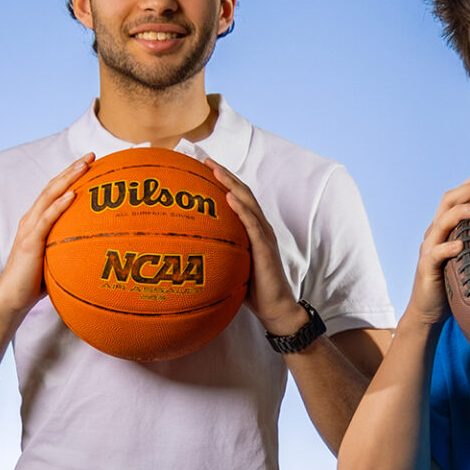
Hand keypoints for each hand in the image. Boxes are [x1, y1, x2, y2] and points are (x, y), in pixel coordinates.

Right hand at [0, 155, 94, 316]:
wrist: (11, 299)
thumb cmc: (34, 283)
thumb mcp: (55, 260)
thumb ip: (68, 248)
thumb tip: (93, 248)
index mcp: (37, 222)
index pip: (55, 193)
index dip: (71, 176)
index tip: (91, 164)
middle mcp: (31, 220)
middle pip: (53, 187)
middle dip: (72, 169)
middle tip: (92, 155)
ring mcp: (29, 229)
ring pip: (50, 197)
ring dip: (68, 179)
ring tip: (84, 166)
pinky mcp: (30, 242)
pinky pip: (46, 220)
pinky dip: (59, 206)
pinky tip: (72, 195)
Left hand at [204, 159, 307, 336]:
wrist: (276, 309)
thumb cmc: (254, 290)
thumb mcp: (233, 267)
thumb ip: (220, 254)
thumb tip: (193, 253)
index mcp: (254, 230)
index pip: (239, 199)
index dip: (224, 182)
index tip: (205, 168)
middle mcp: (261, 228)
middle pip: (243, 194)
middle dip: (225, 175)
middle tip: (206, 160)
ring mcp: (265, 237)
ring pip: (248, 204)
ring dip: (231, 184)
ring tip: (215, 170)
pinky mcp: (265, 249)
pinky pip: (252, 225)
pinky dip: (241, 209)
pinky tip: (229, 198)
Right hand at [409, 168, 469, 326]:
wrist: (429, 311)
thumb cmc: (456, 286)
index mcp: (447, 228)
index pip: (458, 196)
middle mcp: (436, 233)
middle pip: (448, 201)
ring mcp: (429, 248)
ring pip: (441, 222)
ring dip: (461, 212)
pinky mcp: (426, 267)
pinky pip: (436, 254)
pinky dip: (448, 247)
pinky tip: (461, 245)